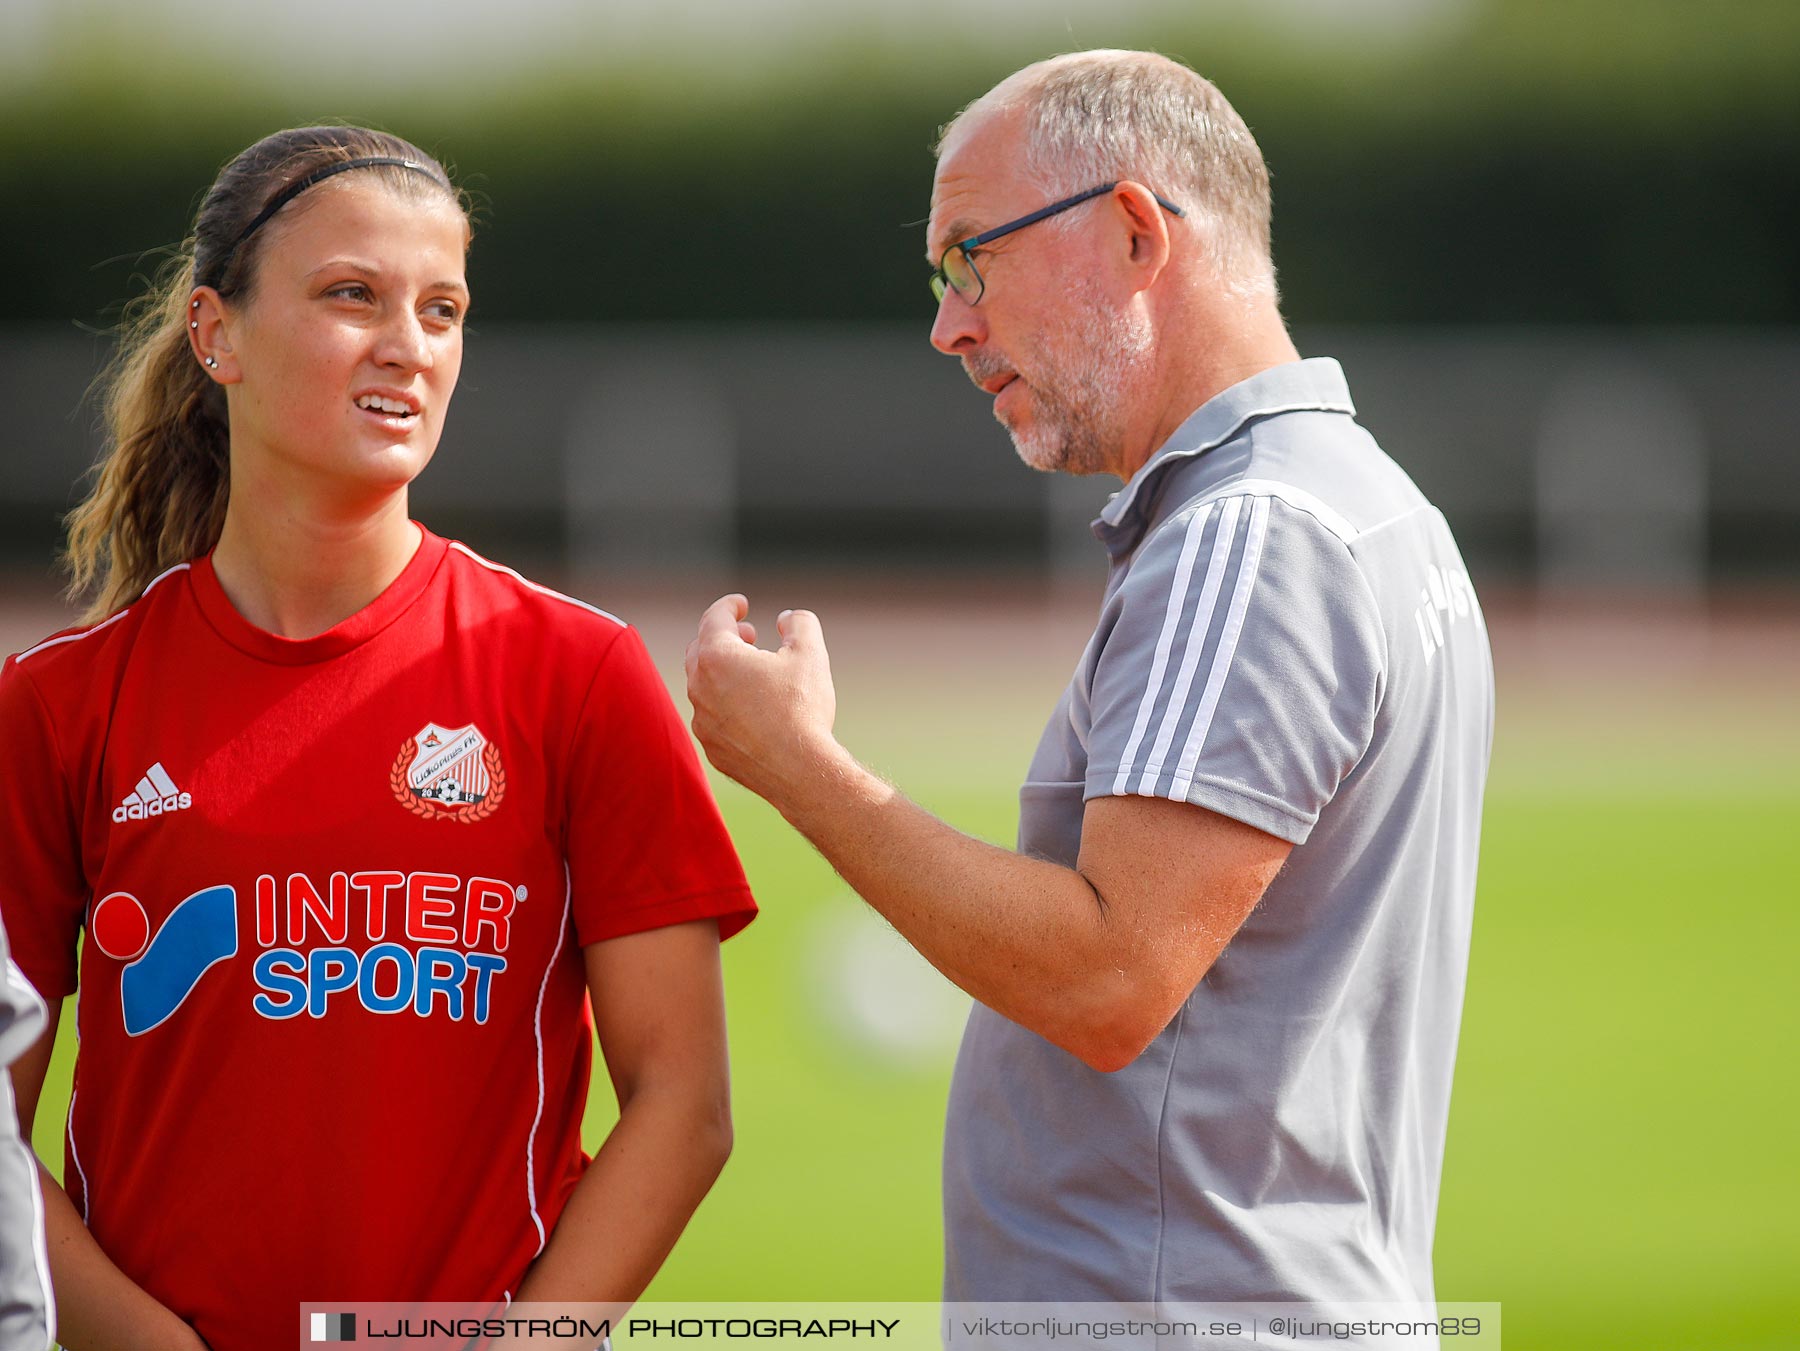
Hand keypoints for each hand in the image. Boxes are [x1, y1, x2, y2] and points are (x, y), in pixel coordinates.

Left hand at [684, 594, 841, 805]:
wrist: (799, 770)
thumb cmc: (802, 708)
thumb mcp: (810, 653)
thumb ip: (799, 623)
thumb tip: (787, 618)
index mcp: (717, 656)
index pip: (715, 618)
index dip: (730, 605)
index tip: (742, 604)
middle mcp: (699, 686)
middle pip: (700, 650)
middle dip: (723, 638)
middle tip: (748, 637)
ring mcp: (702, 720)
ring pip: (704, 685)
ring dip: (724, 673)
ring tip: (754, 674)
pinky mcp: (711, 747)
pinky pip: (712, 717)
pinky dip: (726, 705)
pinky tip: (753, 710)